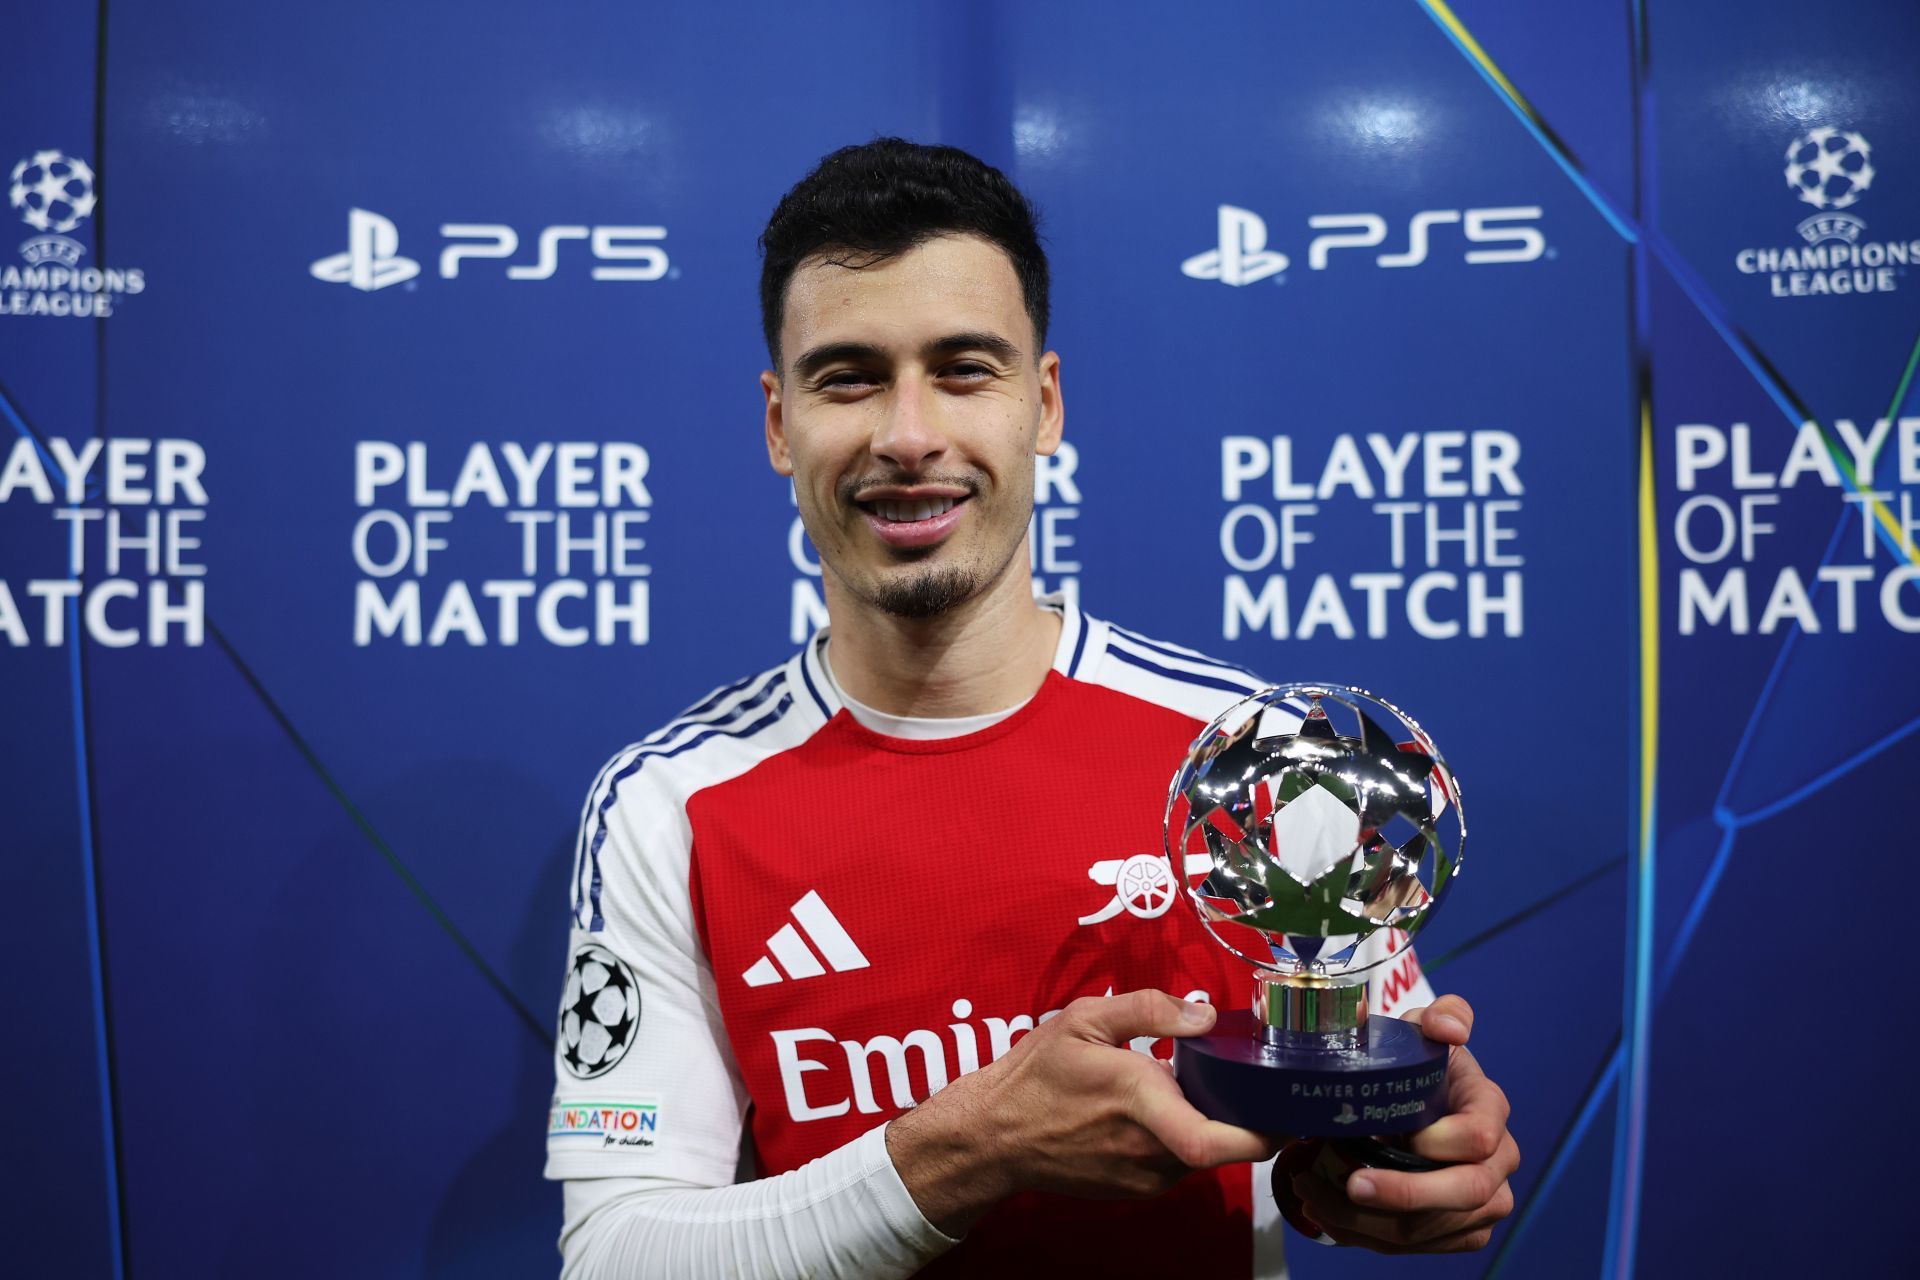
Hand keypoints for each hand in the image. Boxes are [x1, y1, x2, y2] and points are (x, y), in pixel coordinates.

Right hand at [886, 989, 1281, 1234]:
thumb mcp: (1084, 1019)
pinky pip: (1176, 1163)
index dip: (1264, 1132)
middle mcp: (1148, 1149)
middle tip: (1242, 1079)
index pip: (1219, 1140)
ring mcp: (1142, 1176)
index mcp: (1141, 1102)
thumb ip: (1149, 1010)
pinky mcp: (1133, 1189)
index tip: (1285, 1108)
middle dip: (1238, 1112)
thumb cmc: (1035, 1075)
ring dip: (1206, 1124)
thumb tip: (1206, 1015)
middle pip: (1223, 1144)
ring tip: (1188, 1088)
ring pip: (1201, 1153)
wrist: (993, 1137)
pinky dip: (1180, 1138)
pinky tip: (1159, 1110)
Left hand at [1278, 995, 1519, 1252]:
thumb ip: (1443, 1015)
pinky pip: (1418, 1247)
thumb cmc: (1417, 1062)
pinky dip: (1368, 1236)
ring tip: (1314, 1194)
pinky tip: (1327, 1213)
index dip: (1439, 1143)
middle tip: (1349, 1186)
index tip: (1397, 1134)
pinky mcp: (1459, 1230)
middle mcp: (1498, 1163)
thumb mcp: (1424, 1028)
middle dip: (1405, 1195)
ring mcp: (1483, 1202)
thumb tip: (1448, 1028)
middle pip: (1466, 1195)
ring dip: (1369, 1220)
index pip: (1479, 1138)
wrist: (1411, 1099)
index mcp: (1490, 1110)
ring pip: (1434, 1229)